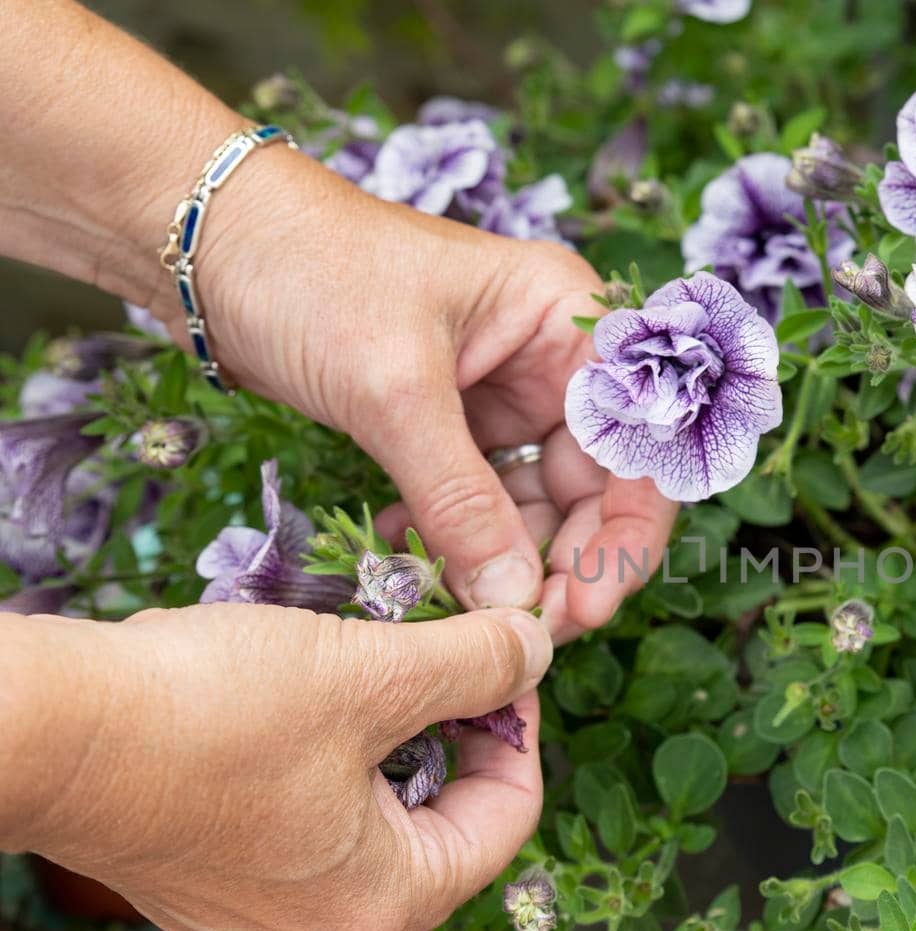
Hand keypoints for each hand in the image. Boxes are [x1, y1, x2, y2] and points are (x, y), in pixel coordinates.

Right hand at [11, 603, 551, 930]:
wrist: (45, 730)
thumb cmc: (212, 711)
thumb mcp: (371, 672)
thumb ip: (474, 663)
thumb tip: (537, 648)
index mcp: (390, 905)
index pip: (509, 816)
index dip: (518, 725)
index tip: (503, 657)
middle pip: (440, 819)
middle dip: (450, 724)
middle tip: (439, 646)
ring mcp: (260, 915)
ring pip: (369, 814)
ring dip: (386, 733)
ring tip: (370, 658)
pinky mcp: (209, 883)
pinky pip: (303, 820)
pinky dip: (322, 758)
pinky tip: (300, 697)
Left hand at [183, 149, 677, 641]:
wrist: (205, 241)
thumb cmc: (309, 270)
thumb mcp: (394, 390)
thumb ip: (460, 500)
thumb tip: (514, 600)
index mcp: (568, 322)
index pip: (634, 444)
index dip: (625, 531)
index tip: (586, 604)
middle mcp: (550, 361)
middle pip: (592, 486)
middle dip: (561, 560)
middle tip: (523, 629)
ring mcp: (500, 396)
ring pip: (532, 505)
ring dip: (499, 560)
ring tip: (451, 599)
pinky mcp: (448, 425)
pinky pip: (474, 503)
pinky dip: (450, 539)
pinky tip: (406, 558)